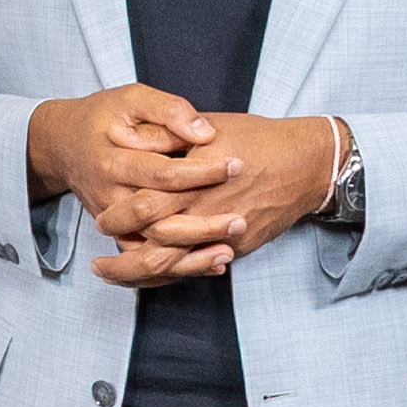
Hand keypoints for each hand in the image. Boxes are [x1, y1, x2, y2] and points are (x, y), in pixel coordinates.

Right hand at [30, 84, 233, 287]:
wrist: (62, 145)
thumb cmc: (102, 118)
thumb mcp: (131, 99)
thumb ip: (168, 111)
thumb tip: (205, 132)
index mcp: (111, 162)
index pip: (161, 174)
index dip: (202, 172)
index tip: (237, 166)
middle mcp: (108, 198)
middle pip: (156, 223)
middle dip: (201, 224)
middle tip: (239, 219)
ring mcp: (112, 221)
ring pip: (150, 253)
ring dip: (190, 257)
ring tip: (229, 249)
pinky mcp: (118, 234)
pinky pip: (146, 262)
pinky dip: (179, 268)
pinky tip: (212, 263)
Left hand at [89, 111, 344, 280]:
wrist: (307, 164)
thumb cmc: (257, 139)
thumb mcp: (209, 129)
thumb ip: (168, 137)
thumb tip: (127, 139)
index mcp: (196, 181)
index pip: (145, 207)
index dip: (119, 217)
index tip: (101, 221)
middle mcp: (208, 213)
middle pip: (154, 248)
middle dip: (121, 259)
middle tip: (98, 261)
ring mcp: (225, 236)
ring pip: (174, 268)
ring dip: (138, 276)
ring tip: (112, 275)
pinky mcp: (237, 248)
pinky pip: (196, 269)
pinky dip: (169, 276)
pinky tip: (148, 277)